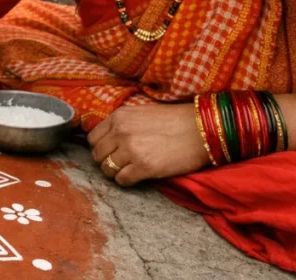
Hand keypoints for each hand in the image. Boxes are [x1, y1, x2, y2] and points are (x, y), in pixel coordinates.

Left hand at [87, 104, 210, 186]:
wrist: (202, 129)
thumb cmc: (175, 120)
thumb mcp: (141, 113)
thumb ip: (122, 124)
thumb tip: (109, 139)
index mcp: (119, 117)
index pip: (93, 138)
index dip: (100, 147)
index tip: (110, 151)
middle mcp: (120, 132)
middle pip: (97, 155)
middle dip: (106, 161)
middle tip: (120, 164)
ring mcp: (131, 149)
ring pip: (107, 169)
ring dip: (116, 172)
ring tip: (129, 170)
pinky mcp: (143, 167)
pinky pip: (122, 180)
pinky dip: (127, 181)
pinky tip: (137, 176)